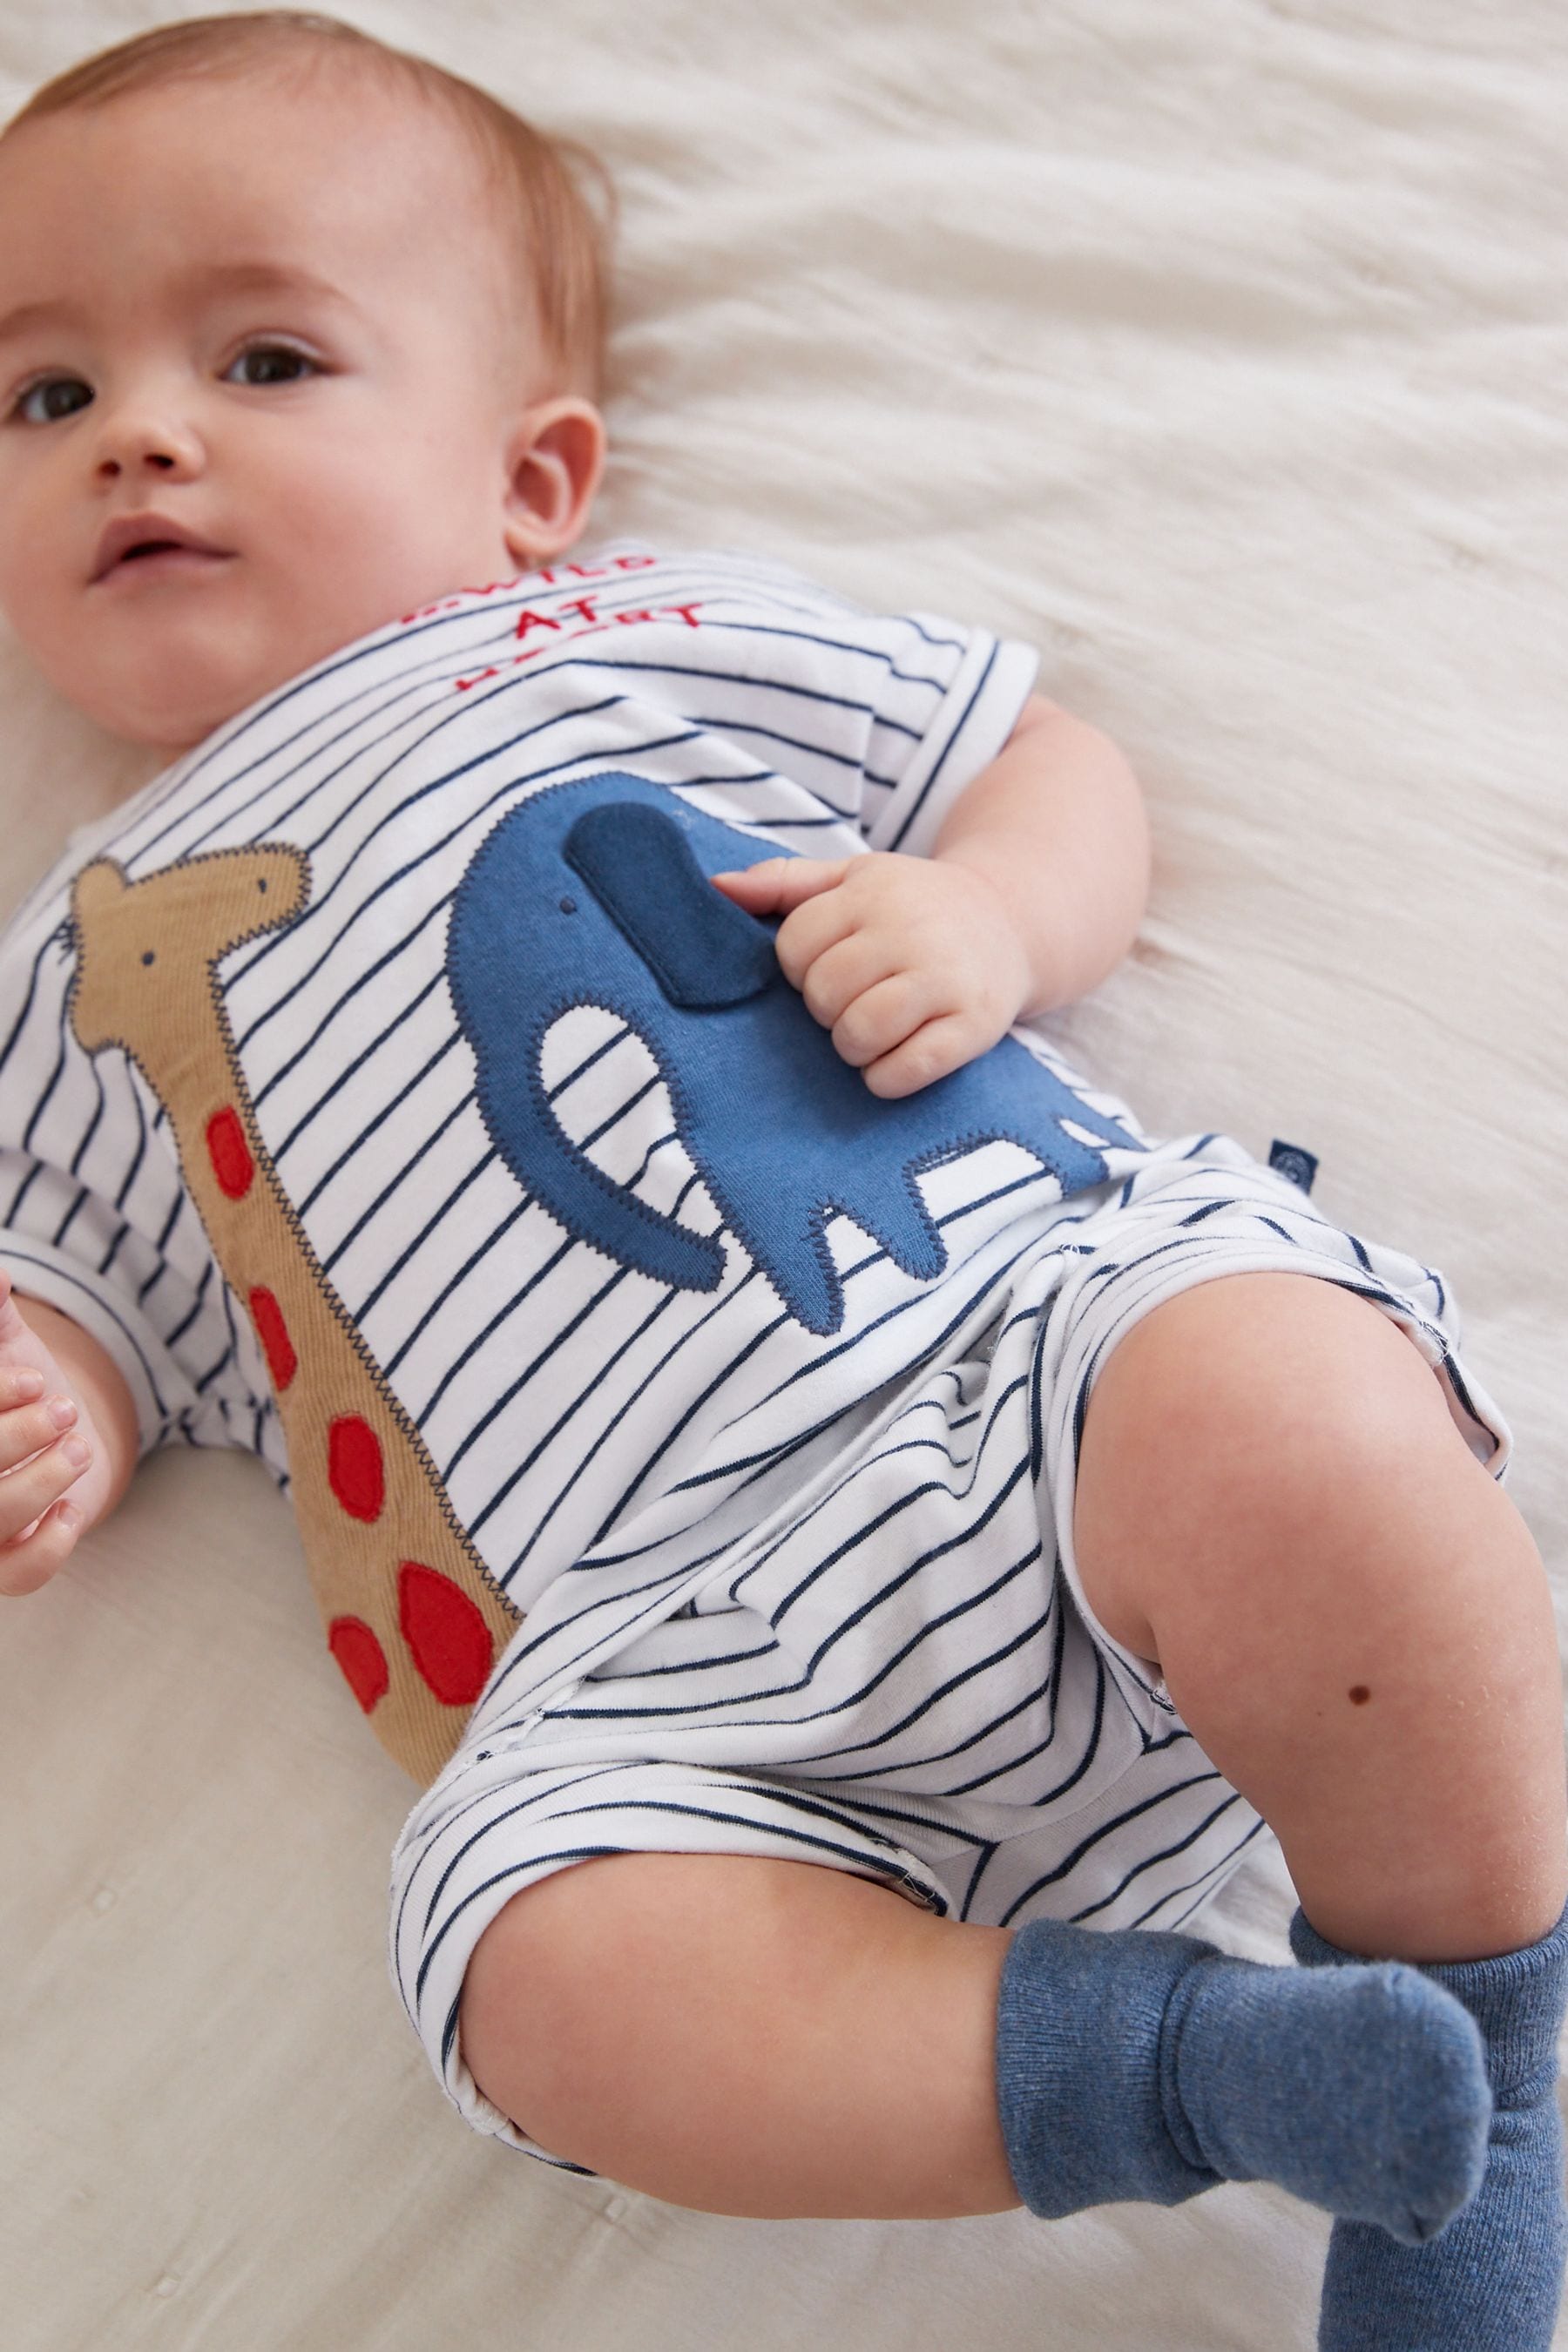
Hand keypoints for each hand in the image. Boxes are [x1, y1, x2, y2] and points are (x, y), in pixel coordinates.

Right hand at [0, 1270, 96, 1596]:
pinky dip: (49, 1547)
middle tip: (59, 1407)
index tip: (33, 1378)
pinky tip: (70, 1511)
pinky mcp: (7, 1568)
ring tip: (77, 1447)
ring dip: (37, 1484)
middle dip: (11, 1439)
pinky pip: (19, 1578)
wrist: (64, 1437)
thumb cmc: (24, 1390)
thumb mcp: (7, 1347)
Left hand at [710, 852, 1033, 1096]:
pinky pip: (907, 1070)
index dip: (798, 970)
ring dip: (852, 1048)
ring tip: (869, 1033)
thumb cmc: (913, 906)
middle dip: (826, 1010)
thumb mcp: (853, 877)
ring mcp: (947, 979)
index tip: (826, 969)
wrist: (1011, 922)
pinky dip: (886, 1077)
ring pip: (860, 1033)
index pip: (794, 947)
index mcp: (873, 892)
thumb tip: (716, 889)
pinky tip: (893, 1062)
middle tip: (851, 1003)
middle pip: (824, 993)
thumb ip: (783, 882)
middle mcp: (912, 930)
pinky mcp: (974, 1026)